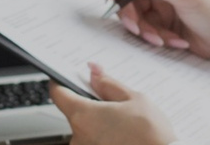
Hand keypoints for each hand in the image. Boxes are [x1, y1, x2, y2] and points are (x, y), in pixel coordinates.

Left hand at [49, 63, 175, 144]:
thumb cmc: (151, 134)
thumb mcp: (134, 99)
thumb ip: (109, 84)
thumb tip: (93, 71)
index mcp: (83, 115)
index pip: (58, 94)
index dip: (61, 82)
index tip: (66, 77)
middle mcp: (78, 137)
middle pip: (75, 113)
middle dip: (91, 105)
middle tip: (115, 104)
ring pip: (86, 129)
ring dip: (100, 124)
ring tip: (125, 124)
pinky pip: (94, 142)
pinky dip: (104, 137)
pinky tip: (123, 136)